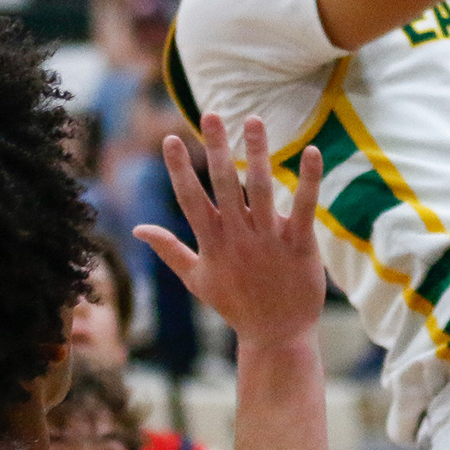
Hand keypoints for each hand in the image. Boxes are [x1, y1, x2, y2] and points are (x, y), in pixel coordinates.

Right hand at [141, 114, 326, 350]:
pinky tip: (312, 151)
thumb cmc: (235, 305)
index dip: (179, 169)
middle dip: (215, 147)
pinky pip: (303, 207)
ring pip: (259, 189)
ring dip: (256, 153)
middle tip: (212, 114)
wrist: (276, 335)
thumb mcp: (196, 279)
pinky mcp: (299, 245)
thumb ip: (169, 249)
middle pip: (223, 184)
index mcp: (212, 243)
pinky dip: (308, 180)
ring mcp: (268, 240)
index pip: (191, 199)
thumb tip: (136, 230)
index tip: (171, 138)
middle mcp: (237, 237)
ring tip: (253, 120)